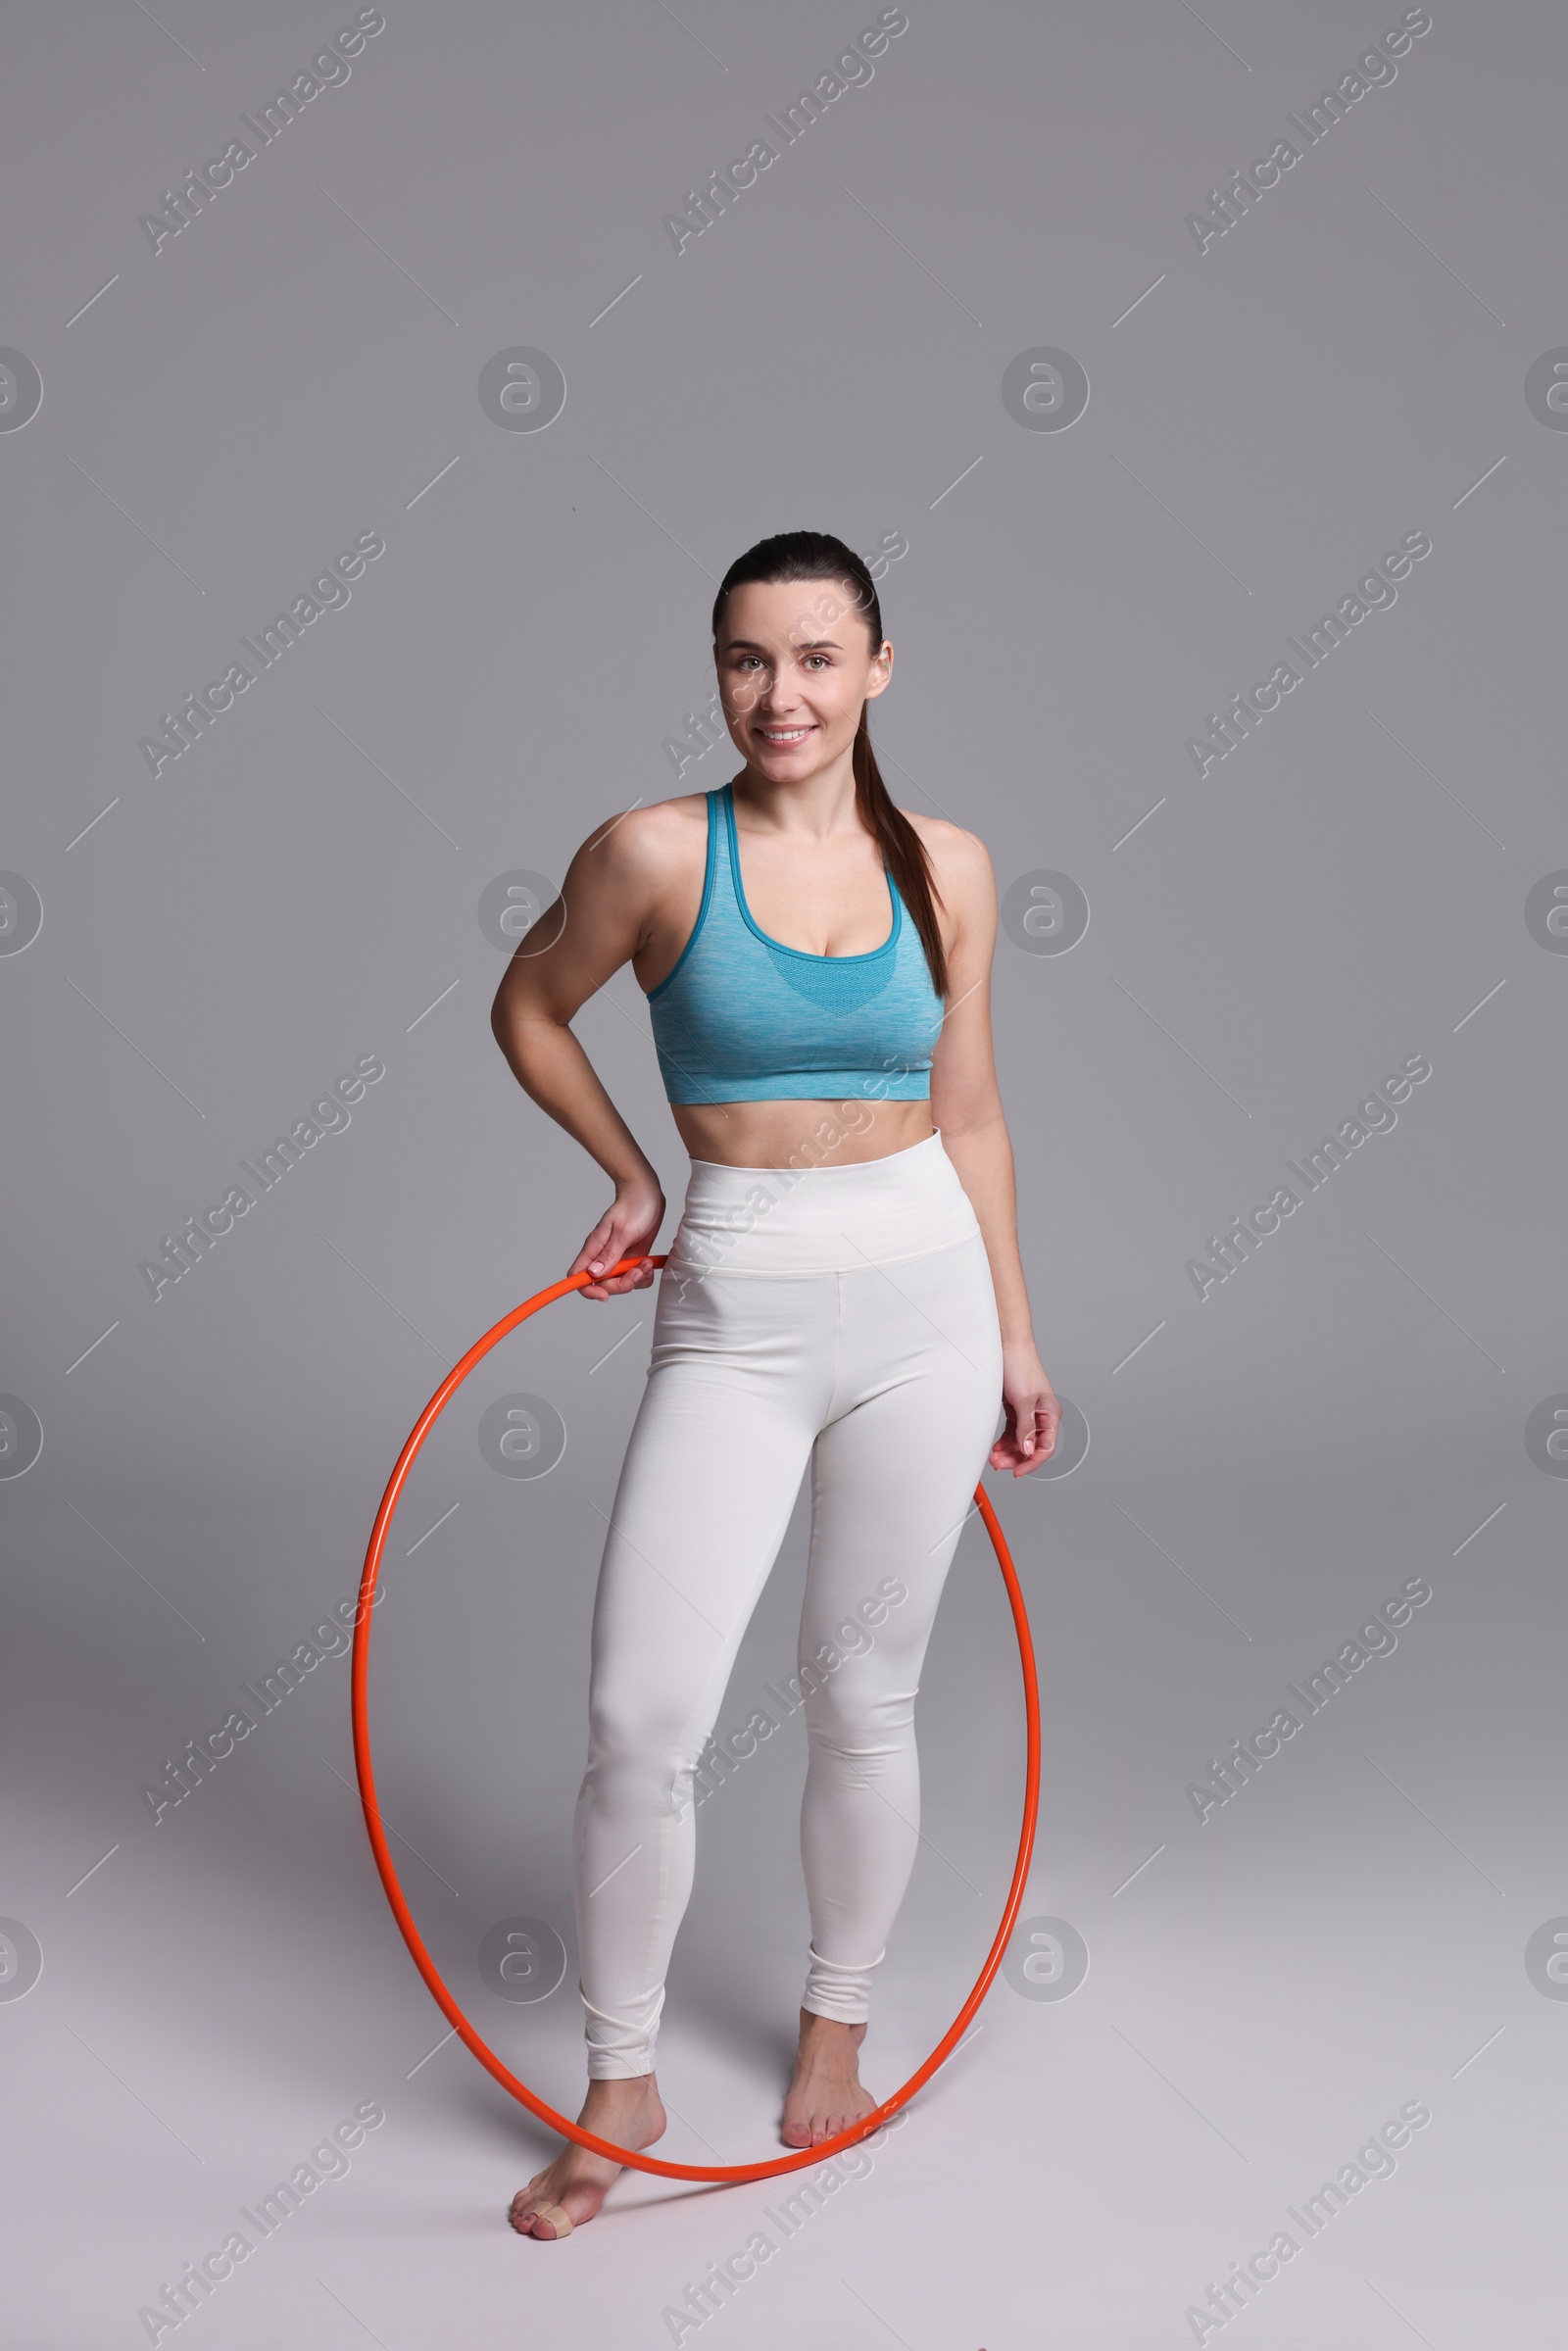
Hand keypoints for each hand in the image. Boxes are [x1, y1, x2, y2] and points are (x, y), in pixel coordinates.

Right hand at [570, 1174, 665, 1300]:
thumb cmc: (632, 1206)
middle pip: (604, 1285)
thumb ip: (609, 1254)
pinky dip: (643, 1275)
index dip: (588, 1290)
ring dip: (636, 1280)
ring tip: (646, 1263)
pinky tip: (649, 1264)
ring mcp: (618, 1258)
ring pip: (621, 1283)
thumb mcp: (623, 1231)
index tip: (604, 1295)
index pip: (578, 1277)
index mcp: (594, 1249)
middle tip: (637, 1271)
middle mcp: (603, 1256)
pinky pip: (634, 1276)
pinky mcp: (631, 1257)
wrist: (647, 1193)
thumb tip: (593, 1274)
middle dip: (622, 1285)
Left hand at [989, 1345, 1059, 1476]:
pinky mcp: (1016, 1409)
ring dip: (1008, 1452)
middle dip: (1016, 1458)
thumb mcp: (1024, 1400)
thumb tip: (1029, 1451)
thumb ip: (1026, 1428)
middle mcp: (1041, 1416)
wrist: (1007, 1347)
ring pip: (1020, 1441)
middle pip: (1031, 1447)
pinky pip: (1012, 1432)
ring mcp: (1028, 1413)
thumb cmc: (1020, 1367)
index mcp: (1050, 1414)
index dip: (1032, 1462)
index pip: (1045, 1447)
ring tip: (994, 1458)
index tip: (1017, 1472)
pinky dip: (1005, 1442)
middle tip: (997, 1465)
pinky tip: (996, 1448)